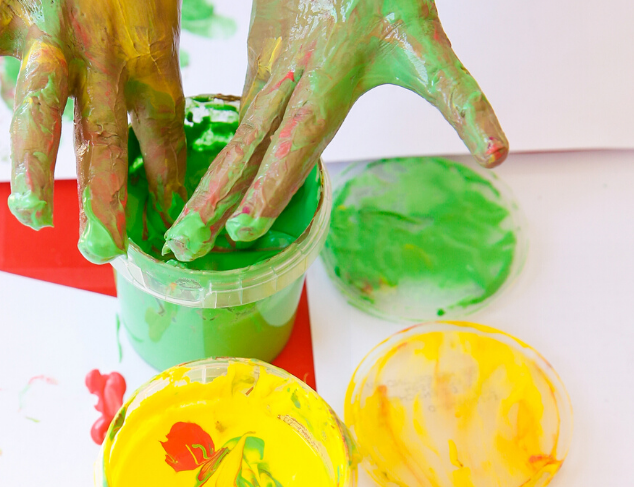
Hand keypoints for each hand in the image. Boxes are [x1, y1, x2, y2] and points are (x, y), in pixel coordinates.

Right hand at [0, 0, 185, 263]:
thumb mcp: (153, 10)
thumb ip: (152, 62)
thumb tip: (161, 129)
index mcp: (144, 48)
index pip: (163, 127)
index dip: (167, 181)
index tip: (169, 232)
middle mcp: (99, 49)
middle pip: (103, 136)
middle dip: (103, 197)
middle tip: (103, 249)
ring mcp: (44, 30)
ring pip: (37, 108)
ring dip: (32, 166)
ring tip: (30, 214)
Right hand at [163, 0, 507, 260]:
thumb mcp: (429, 47)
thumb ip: (462, 101)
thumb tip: (498, 155)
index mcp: (328, 81)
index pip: (293, 144)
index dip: (270, 187)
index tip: (244, 229)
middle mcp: (288, 80)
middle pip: (244, 150)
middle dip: (212, 202)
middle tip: (182, 247)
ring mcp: (266, 69)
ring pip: (233, 138)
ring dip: (205, 188)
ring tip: (180, 234)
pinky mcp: (257, 60)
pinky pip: (239, 116)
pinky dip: (220, 157)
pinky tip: (201, 194)